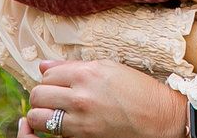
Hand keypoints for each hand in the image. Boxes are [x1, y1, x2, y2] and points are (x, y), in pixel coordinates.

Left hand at [18, 60, 183, 137]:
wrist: (160, 118)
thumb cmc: (138, 90)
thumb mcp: (109, 68)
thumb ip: (73, 66)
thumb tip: (44, 65)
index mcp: (88, 73)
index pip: (48, 73)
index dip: (50, 78)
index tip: (57, 82)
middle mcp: (81, 95)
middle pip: (38, 94)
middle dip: (42, 95)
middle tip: (53, 97)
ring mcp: (80, 119)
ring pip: (37, 116)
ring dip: (41, 114)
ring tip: (53, 112)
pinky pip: (52, 132)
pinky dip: (52, 129)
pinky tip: (64, 124)